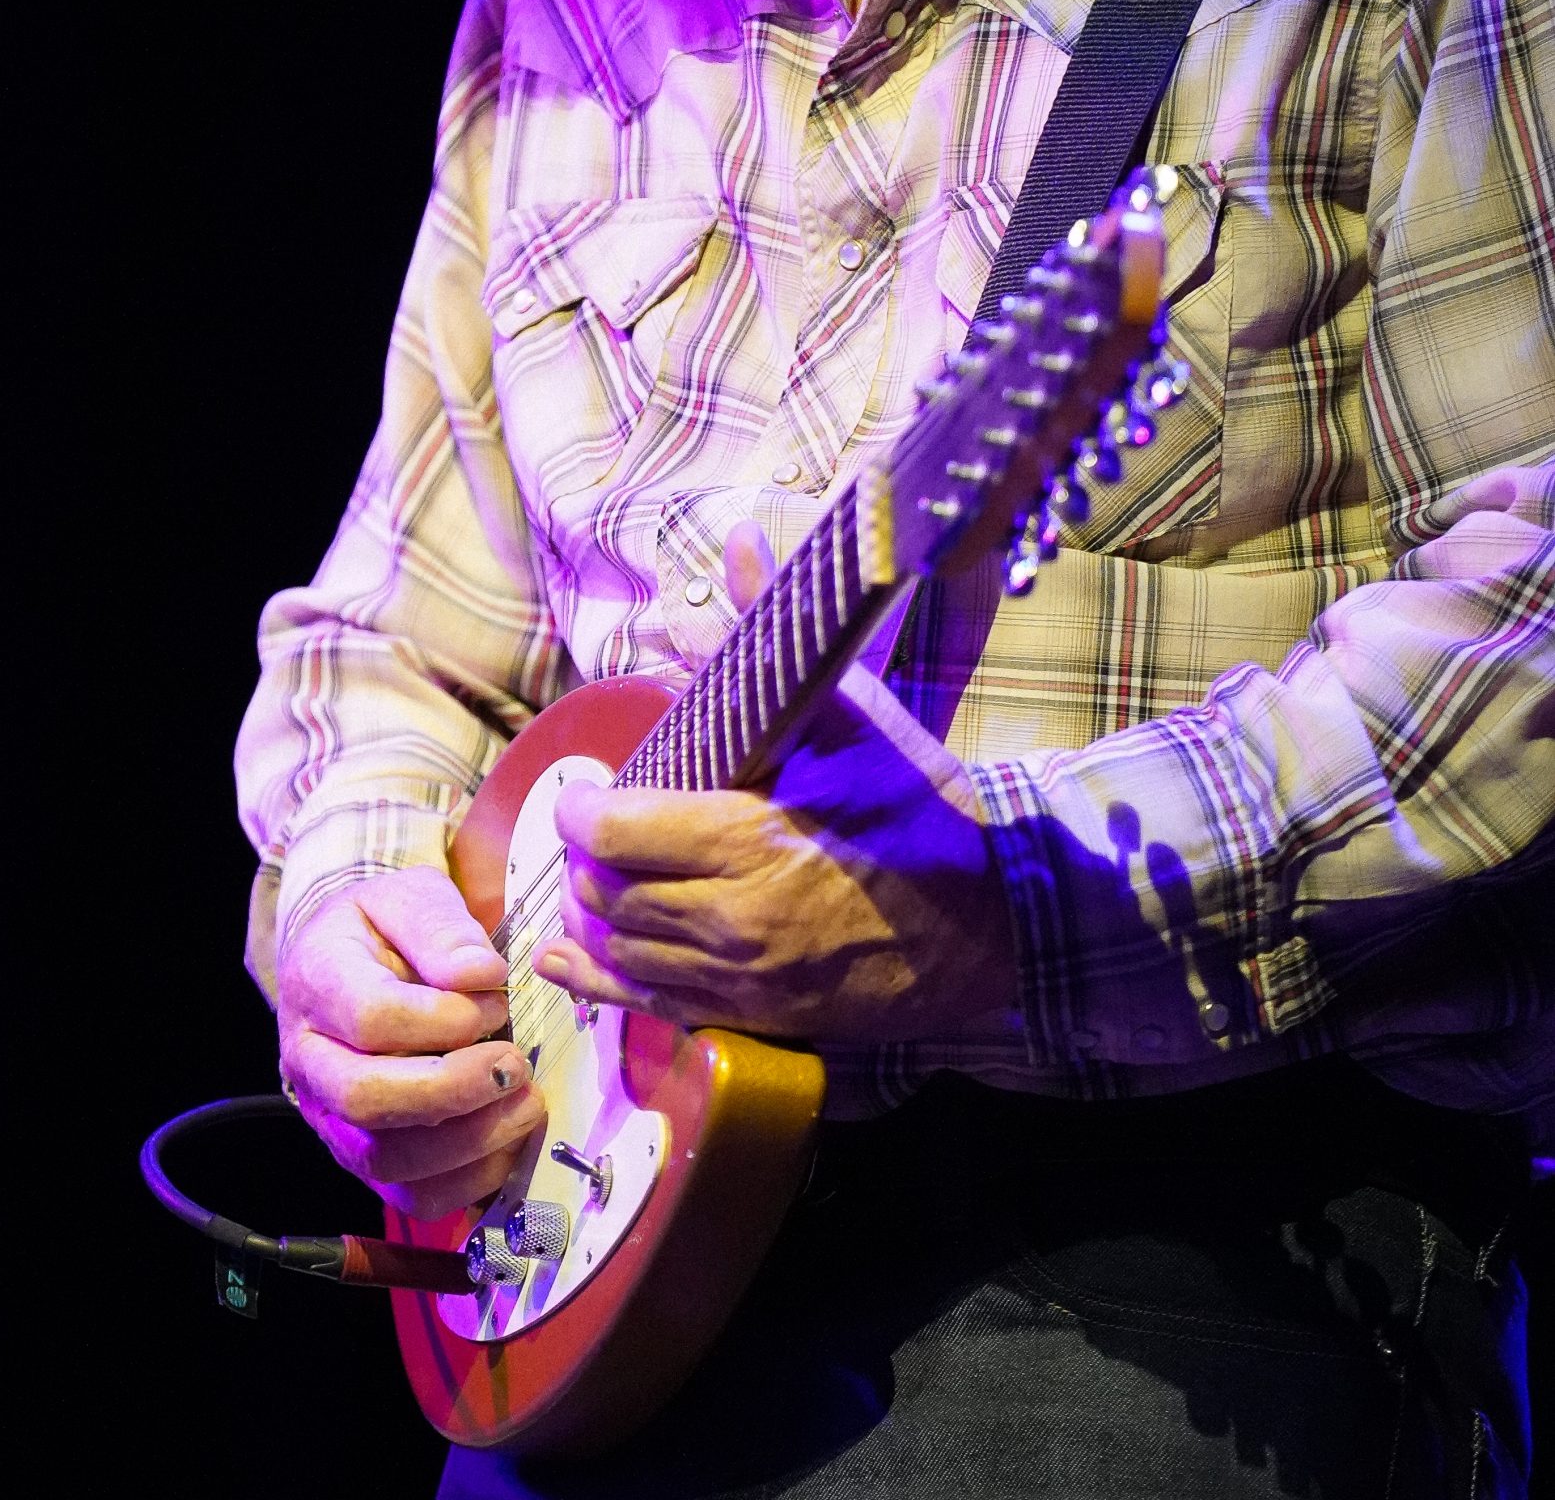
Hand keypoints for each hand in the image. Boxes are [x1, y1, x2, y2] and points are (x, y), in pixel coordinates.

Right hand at [277, 866, 545, 1218]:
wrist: (350, 962)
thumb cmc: (384, 929)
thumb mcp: (409, 896)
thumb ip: (442, 927)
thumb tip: (481, 975)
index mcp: (316, 980)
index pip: (371, 1018)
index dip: (443, 1018)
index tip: (495, 999)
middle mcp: (309, 1059)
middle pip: (366, 1099)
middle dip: (454, 1088)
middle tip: (514, 1063)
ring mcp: (330, 1116)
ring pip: (385, 1159)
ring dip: (468, 1141)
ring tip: (525, 1101)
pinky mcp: (362, 1156)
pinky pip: (408, 1196)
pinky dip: (467, 1182)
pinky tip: (509, 1139)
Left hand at [533, 526, 1017, 1046]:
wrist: (996, 919)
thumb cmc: (919, 806)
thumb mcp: (848, 713)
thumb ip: (768, 636)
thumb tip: (737, 544)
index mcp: (745, 837)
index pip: (614, 831)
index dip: (583, 809)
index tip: (589, 789)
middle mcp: (730, 918)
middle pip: (606, 892)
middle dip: (588, 857)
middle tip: (598, 827)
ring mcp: (742, 978)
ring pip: (622, 951)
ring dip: (594, 914)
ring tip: (592, 880)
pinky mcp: (757, 1017)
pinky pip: (652, 1007)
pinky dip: (600, 982)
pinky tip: (566, 962)